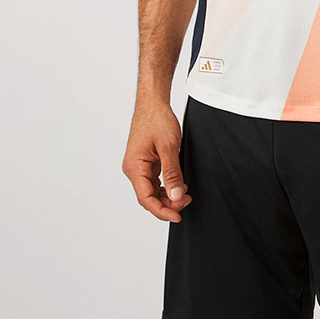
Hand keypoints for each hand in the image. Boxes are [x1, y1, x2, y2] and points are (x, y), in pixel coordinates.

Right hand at [121, 97, 191, 221]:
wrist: (153, 102)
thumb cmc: (156, 119)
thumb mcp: (168, 147)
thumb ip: (172, 173)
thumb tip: (176, 196)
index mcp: (134, 167)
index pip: (146, 199)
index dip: (162, 211)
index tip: (177, 216)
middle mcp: (133, 169)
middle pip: (148, 197)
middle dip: (167, 203)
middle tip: (186, 202)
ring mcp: (138, 166)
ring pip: (152, 190)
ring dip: (167, 196)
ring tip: (184, 195)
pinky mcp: (145, 162)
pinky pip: (154, 181)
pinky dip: (166, 186)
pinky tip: (178, 185)